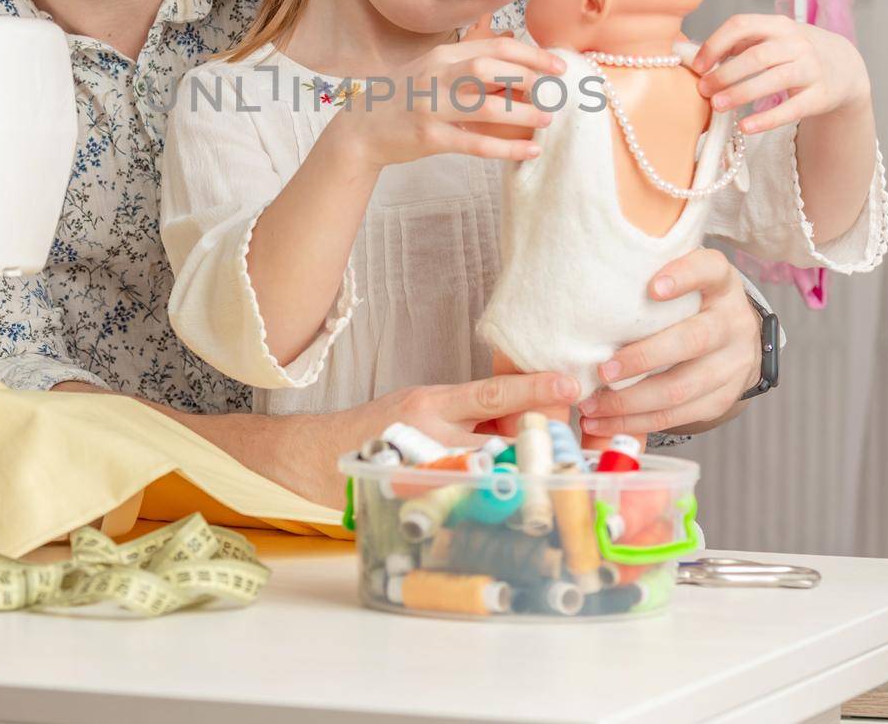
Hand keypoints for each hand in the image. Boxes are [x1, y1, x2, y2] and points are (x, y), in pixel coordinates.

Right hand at [277, 369, 582, 505]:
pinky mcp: (417, 498)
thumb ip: (464, 414)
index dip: (533, 387)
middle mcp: (430, 433)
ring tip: (520, 479)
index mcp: (433, 403)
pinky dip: (481, 499)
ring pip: (486, 472)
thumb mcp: (420, 407)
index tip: (569, 384)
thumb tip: (519, 421)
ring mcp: (424, 470)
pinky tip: (488, 503)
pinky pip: (462, 499)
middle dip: (531, 447)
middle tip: (556, 452)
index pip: (492, 392)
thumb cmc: (377, 430)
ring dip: (510, 476)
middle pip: (499, 440)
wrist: (318, 455)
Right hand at [331, 32, 562, 172]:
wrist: (361, 129)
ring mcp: (430, 107)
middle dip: (530, 77)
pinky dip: (506, 148)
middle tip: (556, 90)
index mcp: (441, 55)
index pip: (494, 46)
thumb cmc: (405, 98)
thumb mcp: (432, 71)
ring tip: (547, 120)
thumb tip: (518, 66)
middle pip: (490, 68)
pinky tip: (529, 152)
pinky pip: (475, 144)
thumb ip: (468, 66)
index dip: (531, 53)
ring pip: (485, 106)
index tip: (558, 66)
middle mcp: (436, 76)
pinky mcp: (428, 138)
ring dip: (522, 113)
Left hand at [577, 248, 760, 436]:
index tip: (652, 288)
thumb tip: (587, 279)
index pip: (709, 269)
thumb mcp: (682, 278)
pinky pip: (678, 415)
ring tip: (591, 405)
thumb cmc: (689, 302)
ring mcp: (733, 364)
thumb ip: (649, 273)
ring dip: (631, 401)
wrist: (736, 337)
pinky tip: (605, 420)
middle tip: (602, 370)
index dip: (684, 277)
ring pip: (681, 388)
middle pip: (693, 340)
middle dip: (643, 358)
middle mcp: (733, 322)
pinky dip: (637, 422)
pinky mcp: (723, 398)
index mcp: (721, 283)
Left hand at [691, 14, 869, 134]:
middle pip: (756, 56)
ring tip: (717, 106)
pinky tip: (745, 127)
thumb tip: (691, 56)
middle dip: (725, 73)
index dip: (715, 44)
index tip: (697, 66)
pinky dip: (767, 119)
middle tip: (703, 90)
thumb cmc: (792, 53)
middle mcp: (797, 43)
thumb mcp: (771, 39)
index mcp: (778, 25)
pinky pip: (793, 108)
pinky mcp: (822, 95)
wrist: (844, 66)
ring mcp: (812, 68)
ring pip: (774, 79)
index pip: (742, 25)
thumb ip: (737, 45)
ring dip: (742, 93)